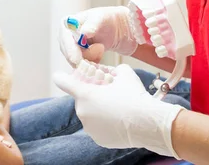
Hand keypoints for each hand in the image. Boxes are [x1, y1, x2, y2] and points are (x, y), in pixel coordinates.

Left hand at [53, 64, 184, 157]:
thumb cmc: (135, 96)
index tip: (60, 76)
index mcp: (85, 94)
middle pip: (81, 99)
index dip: (61, 77)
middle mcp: (82, 112)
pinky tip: (118, 121)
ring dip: (98, 110)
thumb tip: (108, 70)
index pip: (63, 82)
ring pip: (89, 114)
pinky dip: (104, 124)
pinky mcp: (98, 139)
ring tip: (117, 108)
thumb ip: (111, 69)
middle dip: (91, 95)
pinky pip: (97, 127)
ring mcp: (89, 128)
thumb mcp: (124, 73)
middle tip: (108, 94)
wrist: (148, 123)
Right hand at [59, 6, 137, 66]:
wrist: (114, 29)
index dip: (69, 49)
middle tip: (99, 50)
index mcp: (67, 24)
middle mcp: (66, 37)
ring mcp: (71, 49)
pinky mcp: (79, 58)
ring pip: (75, 61)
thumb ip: (92, 25)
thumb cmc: (105, 19)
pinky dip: (92, 62)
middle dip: (82, 56)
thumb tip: (84, 33)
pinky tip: (100, 54)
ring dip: (90, 58)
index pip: (64, 38)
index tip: (76, 59)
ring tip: (101, 47)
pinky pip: (82, 66)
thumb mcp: (100, 18)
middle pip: (67, 52)